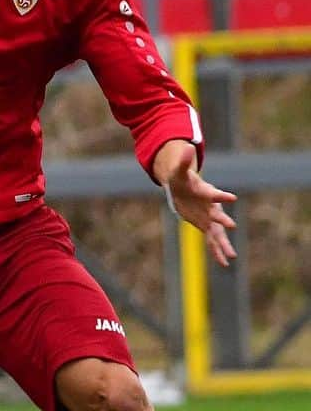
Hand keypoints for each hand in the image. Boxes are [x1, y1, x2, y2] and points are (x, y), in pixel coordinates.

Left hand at [155, 142, 237, 267]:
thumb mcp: (179, 171)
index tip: (231, 199)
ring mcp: (208, 218)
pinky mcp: (204, 226)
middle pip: (217, 216)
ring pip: (216, 234)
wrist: (185, 188)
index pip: (213, 194)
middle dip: (222, 221)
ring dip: (222, 245)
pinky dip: (217, 251)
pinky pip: (212, 240)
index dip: (221, 196)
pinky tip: (224, 263)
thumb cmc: (182, 179)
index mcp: (204, 193)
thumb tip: (186, 147)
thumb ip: (183, 161)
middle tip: (230, 226)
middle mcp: (209, 207)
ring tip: (230, 257)